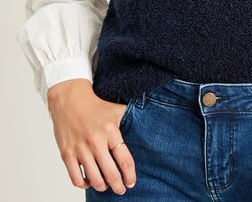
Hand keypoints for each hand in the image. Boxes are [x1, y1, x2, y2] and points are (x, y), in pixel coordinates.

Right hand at [47, 79, 136, 193]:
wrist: (70, 100)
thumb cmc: (95, 106)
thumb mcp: (116, 111)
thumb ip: (130, 120)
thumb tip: (147, 128)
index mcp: (110, 131)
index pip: (125, 160)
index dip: (130, 175)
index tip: (131, 182)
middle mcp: (96, 141)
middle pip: (111, 174)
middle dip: (118, 186)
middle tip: (121, 190)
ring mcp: (80, 149)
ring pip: (94, 179)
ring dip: (102, 187)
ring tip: (106, 186)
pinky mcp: (66, 154)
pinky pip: (76, 179)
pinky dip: (84, 184)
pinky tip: (89, 181)